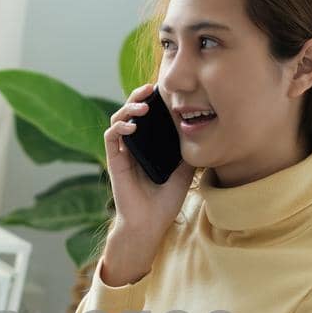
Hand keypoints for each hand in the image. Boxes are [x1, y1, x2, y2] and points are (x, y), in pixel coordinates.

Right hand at [104, 83, 197, 252]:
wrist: (151, 224)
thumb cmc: (166, 201)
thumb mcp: (185, 172)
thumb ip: (188, 152)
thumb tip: (201, 131)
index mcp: (149, 147)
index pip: (148, 116)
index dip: (152, 100)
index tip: (164, 91)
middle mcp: (134, 146)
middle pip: (131, 112)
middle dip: (138, 96)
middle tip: (150, 89)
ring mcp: (123, 153)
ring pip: (118, 119)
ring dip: (127, 108)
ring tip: (143, 106)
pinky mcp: (114, 161)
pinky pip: (111, 137)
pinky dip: (120, 126)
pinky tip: (132, 126)